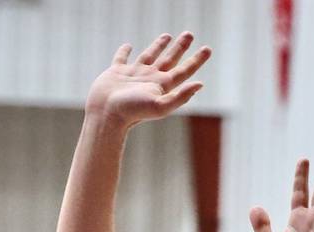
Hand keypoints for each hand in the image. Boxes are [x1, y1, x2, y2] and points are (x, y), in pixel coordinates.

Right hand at [85, 33, 209, 129]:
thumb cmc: (132, 112)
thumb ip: (180, 98)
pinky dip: (124, 51)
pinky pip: (122, 58)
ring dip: (158, 46)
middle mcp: (149, 79)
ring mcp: (133, 75)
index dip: (196, 60)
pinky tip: (128, 46)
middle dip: (180, 47)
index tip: (208, 49)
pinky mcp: (116, 73)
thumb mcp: (160, 106)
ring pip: (149, 56)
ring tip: (167, 36)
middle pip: (169, 59)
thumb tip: (200, 85)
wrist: (105, 114)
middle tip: (189, 34)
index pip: (183, 70)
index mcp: (161, 86)